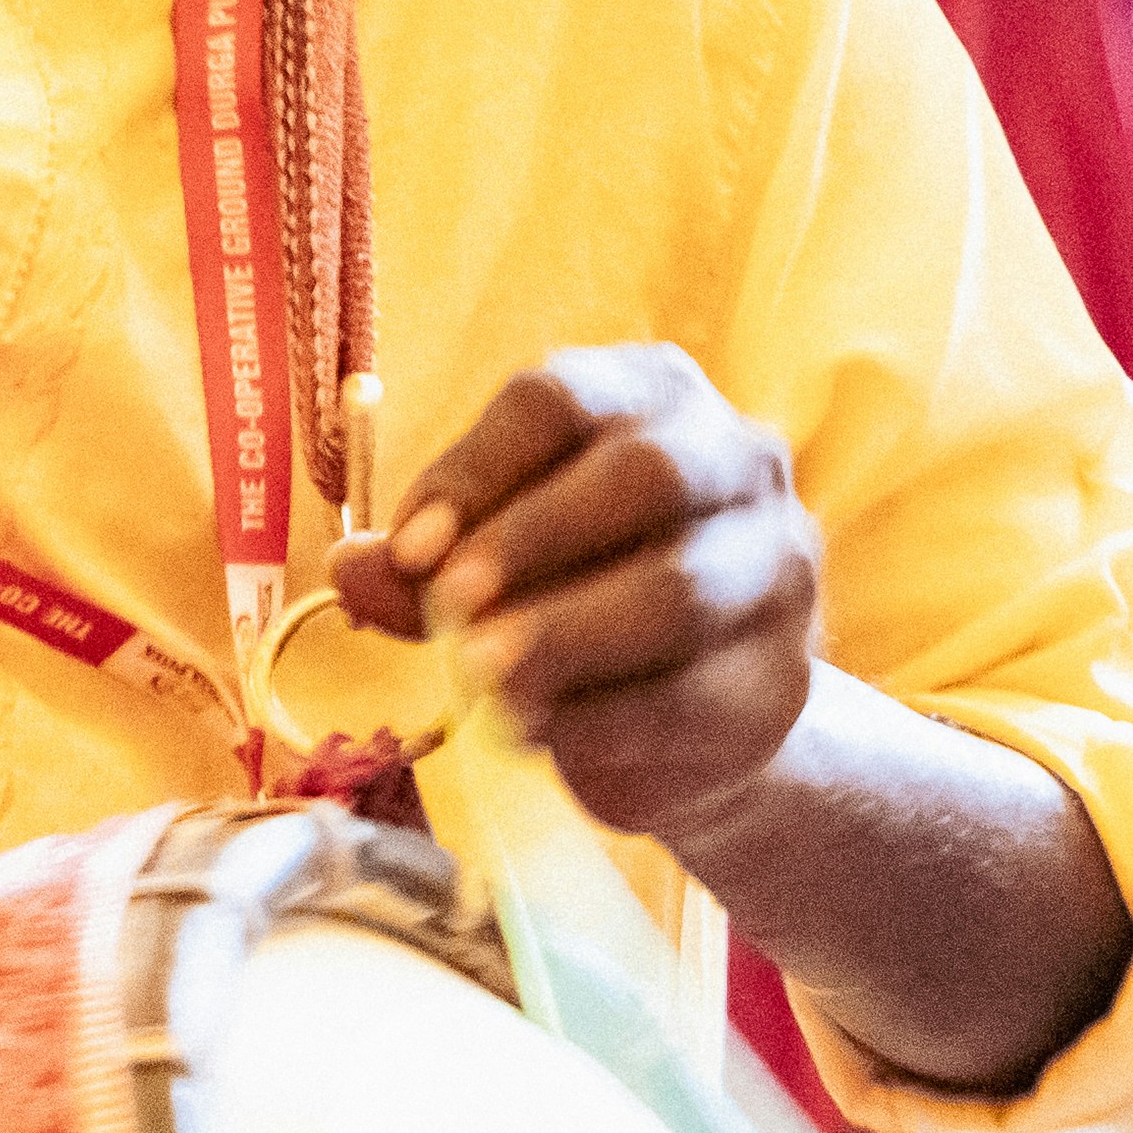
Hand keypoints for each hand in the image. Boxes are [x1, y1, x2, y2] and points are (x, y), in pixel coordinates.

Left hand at [330, 348, 821, 838]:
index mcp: (654, 398)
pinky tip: (536, 734)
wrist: (694, 727)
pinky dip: (599, 721)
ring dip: (564, 636)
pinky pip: (690, 696)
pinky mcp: (780, 683)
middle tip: (450, 606)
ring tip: (481, 679)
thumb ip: (425, 567)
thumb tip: (352, 567)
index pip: (563, 401)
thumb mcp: (493, 568)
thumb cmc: (579, 605)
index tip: (410, 547)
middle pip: (646, 473)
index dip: (478, 468)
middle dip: (534, 539)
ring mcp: (775, 572)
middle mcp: (738, 462)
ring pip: (678, 590)